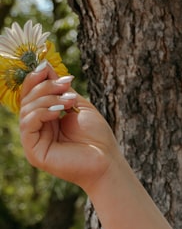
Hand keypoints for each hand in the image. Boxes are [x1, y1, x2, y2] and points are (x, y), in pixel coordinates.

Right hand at [17, 63, 121, 192]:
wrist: (107, 162)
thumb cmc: (98, 138)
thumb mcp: (79, 106)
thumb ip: (61, 89)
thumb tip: (45, 66)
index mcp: (46, 118)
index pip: (31, 94)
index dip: (35, 78)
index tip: (46, 66)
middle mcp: (37, 128)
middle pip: (27, 99)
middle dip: (45, 87)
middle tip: (66, 85)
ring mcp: (34, 140)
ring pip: (27, 109)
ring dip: (48, 99)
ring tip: (69, 102)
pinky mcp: (34, 151)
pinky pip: (28, 124)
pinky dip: (42, 113)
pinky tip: (59, 112)